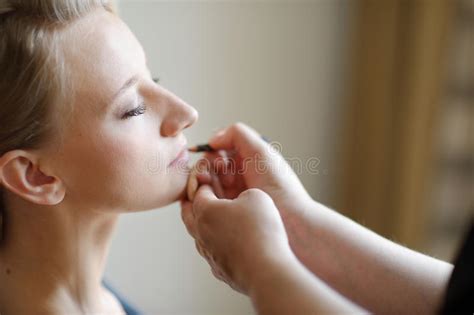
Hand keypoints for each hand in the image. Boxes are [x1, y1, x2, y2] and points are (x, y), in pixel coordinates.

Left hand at [180, 184, 292, 293]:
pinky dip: (217, 245)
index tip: (211, 180)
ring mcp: (208, 254)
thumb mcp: (256, 196)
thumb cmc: (259, 230)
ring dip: (204, 226)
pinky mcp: (219, 269)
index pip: (198, 192)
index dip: (206, 183)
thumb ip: (244, 192)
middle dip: (193, 203)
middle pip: (189, 214)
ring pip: (199, 236)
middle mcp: (201, 233)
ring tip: (215, 220)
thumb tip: (241, 201)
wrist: (264, 270)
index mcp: (205, 211)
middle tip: (200, 197)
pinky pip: (213, 253)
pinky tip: (229, 244)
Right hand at [196, 122, 312, 218]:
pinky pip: (206, 204)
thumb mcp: (260, 151)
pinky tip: (211, 204)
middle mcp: (238, 177)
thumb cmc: (279, 186)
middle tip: (207, 180)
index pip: (216, 152)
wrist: (291, 220)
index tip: (219, 164)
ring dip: (203, 186)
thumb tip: (212, 140)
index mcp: (246, 160)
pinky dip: (203, 201)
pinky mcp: (227, 214)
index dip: (212, 156)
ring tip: (211, 193)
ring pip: (204, 186)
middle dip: (204, 171)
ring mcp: (231, 196)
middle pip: (207, 168)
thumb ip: (236, 134)